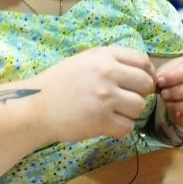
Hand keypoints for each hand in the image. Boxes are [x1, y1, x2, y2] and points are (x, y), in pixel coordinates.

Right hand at [35, 46, 156, 142]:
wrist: (35, 107)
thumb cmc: (59, 83)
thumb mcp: (85, 60)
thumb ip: (111, 62)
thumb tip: (142, 71)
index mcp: (104, 55)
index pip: (143, 61)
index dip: (147, 73)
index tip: (142, 83)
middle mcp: (107, 73)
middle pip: (146, 84)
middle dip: (141, 94)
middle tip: (127, 100)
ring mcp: (106, 97)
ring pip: (140, 106)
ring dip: (130, 112)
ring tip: (114, 112)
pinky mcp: (102, 120)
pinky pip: (128, 126)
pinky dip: (120, 128)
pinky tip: (106, 123)